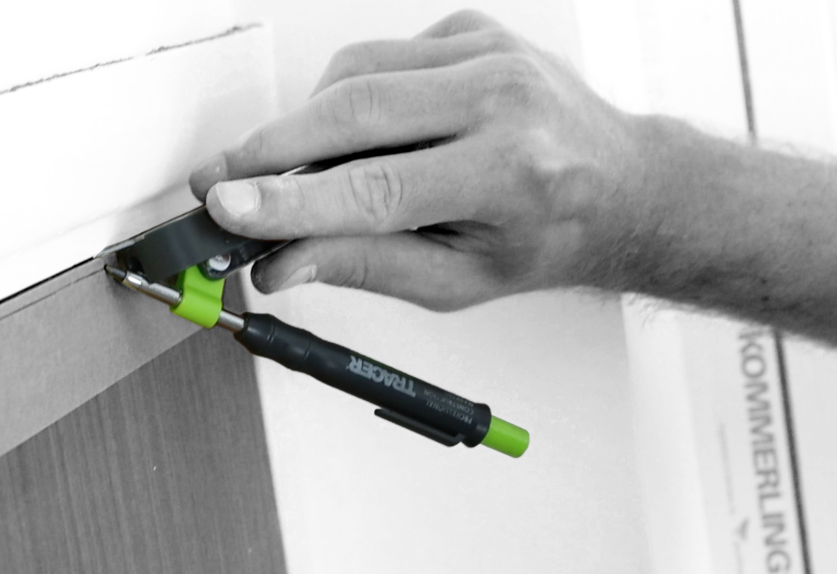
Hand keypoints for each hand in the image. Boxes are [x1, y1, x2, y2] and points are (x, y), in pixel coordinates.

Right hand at [188, 10, 654, 310]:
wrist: (618, 186)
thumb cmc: (545, 236)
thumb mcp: (459, 281)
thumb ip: (365, 266)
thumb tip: (280, 261)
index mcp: (510, 173)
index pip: (375, 189)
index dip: (289, 203)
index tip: (227, 210)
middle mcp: (503, 100)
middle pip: (353, 113)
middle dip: (269, 152)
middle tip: (218, 185)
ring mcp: (488, 54)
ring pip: (353, 77)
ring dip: (307, 128)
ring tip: (300, 176)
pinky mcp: (471, 29)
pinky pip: (378, 57)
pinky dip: (351, 99)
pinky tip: (370, 137)